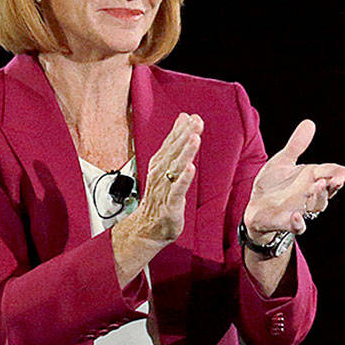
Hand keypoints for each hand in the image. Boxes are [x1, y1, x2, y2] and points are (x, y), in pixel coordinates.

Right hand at [126, 112, 203, 243]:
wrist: (149, 227)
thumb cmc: (161, 196)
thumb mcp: (168, 165)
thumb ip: (175, 142)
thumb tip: (183, 118)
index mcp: (160, 163)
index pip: (171, 143)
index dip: (181, 129)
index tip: (192, 116)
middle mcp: (161, 173)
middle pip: (173, 152)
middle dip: (185, 136)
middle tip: (196, 122)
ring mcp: (165, 188)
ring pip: (175, 167)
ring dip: (185, 152)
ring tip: (194, 138)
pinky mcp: (171, 204)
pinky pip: (177, 189)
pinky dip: (183, 179)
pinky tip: (190, 168)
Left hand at [245, 120, 344, 239]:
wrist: (257, 207)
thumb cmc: (273, 184)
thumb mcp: (283, 161)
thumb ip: (296, 145)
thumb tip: (309, 122)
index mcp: (311, 178)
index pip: (329, 174)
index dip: (339, 174)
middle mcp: (309, 194)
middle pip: (327, 191)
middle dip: (333, 185)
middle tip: (339, 179)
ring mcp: (299, 209)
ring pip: (316, 206)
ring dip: (319, 197)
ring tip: (318, 185)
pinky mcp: (286, 222)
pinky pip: (297, 227)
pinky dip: (298, 223)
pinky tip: (297, 216)